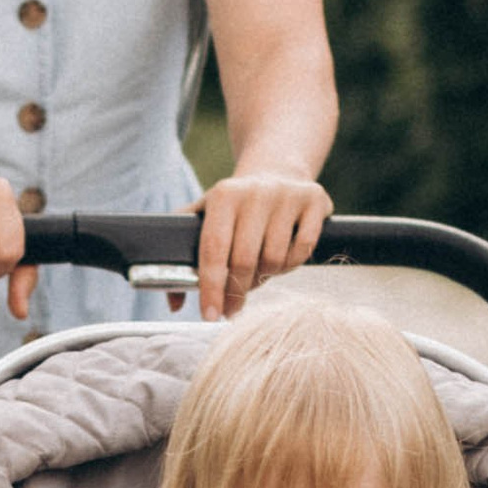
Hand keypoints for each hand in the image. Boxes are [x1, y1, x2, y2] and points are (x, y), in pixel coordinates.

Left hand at [193, 167, 331, 319]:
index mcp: (224, 195)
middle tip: (232, 308)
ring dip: (265, 277)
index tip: (210, 315)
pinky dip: (290, 264)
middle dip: (236, 292)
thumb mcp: (204, 216)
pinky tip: (282, 259)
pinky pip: (302, 251)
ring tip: (258, 272)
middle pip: (244, 260)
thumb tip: (173, 305)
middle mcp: (255, 192)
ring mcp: (287, 195)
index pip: (214, 249)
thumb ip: (184, 256)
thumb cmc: (235, 207)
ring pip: (274, 259)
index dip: (211, 287)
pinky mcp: (314, 201)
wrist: (277, 172)